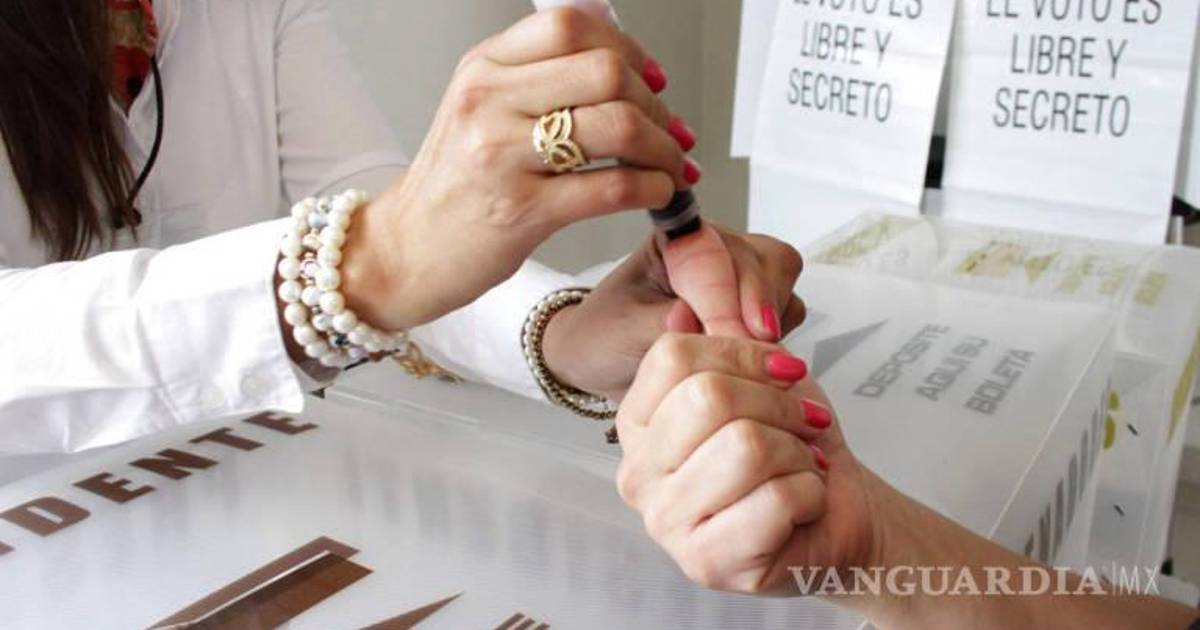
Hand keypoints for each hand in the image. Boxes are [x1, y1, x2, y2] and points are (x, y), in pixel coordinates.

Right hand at [338, 8, 695, 329]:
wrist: (406, 250)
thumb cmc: (454, 186)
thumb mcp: (480, 110)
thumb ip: (538, 78)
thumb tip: (622, 60)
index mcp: (483, 67)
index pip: (571, 25)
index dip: (628, 47)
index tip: (651, 78)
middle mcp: (489, 102)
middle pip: (605, 71)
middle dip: (656, 103)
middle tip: (670, 129)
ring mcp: (503, 156)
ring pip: (618, 126)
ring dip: (664, 148)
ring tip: (671, 165)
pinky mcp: (521, 211)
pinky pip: (613, 187)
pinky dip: (653, 188)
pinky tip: (657, 193)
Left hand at [542, 224, 806, 399]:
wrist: (602, 361)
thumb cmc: (604, 337)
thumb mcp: (622, 331)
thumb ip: (661, 325)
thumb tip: (695, 320)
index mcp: (677, 238)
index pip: (718, 258)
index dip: (730, 300)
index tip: (740, 335)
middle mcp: (716, 249)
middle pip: (768, 259)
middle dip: (760, 305)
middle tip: (751, 348)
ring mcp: (741, 277)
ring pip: (784, 283)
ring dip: (772, 322)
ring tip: (744, 358)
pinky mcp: (755, 309)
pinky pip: (788, 313)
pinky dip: (778, 338)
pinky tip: (754, 363)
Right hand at [613, 333, 875, 592]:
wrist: (837, 515)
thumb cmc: (792, 447)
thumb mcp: (761, 380)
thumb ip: (723, 343)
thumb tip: (681, 308)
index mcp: (638, 421)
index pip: (673, 356)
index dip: (743, 353)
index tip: (785, 371)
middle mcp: (638, 473)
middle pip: (708, 397)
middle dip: (779, 405)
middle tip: (804, 425)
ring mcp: (666, 523)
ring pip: (746, 447)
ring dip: (797, 453)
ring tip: (800, 467)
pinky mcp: (706, 562)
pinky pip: (776, 498)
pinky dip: (811, 493)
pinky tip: (802, 504)